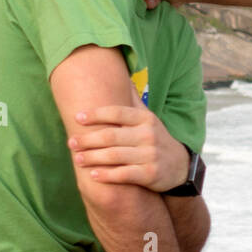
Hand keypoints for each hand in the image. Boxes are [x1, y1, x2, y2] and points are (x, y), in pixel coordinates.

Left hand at [70, 88, 189, 191]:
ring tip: (77, 159)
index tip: (78, 117)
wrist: (180, 166)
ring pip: (115, 155)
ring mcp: (150, 155)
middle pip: (112, 136)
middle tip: (71, 142)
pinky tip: (93, 175)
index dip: (96, 114)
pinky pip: (124, 174)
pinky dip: (107, 175)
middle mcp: (148, 135)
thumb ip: (134, 101)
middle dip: (88, 139)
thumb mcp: (149, 118)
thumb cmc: (155, 139)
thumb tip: (123, 76)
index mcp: (145, 119)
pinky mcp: (150, 174)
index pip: (117, 112)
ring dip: (93, 157)